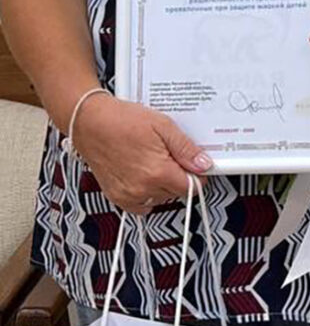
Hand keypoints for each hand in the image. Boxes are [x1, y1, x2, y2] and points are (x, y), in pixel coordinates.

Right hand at [72, 94, 211, 213]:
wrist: (90, 123)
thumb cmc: (122, 121)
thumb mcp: (164, 126)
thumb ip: (186, 149)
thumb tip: (204, 164)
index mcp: (157, 172)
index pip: (192, 186)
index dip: (197, 174)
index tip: (195, 165)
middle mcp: (142, 188)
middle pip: (177, 192)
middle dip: (180, 176)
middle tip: (171, 155)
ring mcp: (128, 195)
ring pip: (161, 198)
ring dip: (164, 184)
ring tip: (155, 160)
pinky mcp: (117, 197)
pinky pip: (142, 204)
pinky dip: (148, 193)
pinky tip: (145, 174)